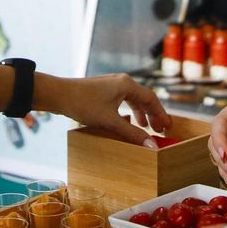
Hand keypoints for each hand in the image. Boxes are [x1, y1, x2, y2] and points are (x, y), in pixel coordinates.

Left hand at [44, 73, 169, 146]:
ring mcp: (111, 84)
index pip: (151, 99)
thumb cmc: (84, 104)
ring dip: (140, 113)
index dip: (161, 114)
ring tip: (145, 127)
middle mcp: (121, 81)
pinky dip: (128, 111)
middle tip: (159, 130)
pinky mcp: (102, 90)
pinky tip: (126, 120)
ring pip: (132, 99)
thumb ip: (132, 133)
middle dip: (152, 114)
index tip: (168, 127)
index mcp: (127, 85)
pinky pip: (122, 100)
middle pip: (143, 98)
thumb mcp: (111, 121)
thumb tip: (151, 146)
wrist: (59, 94)